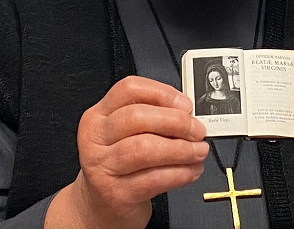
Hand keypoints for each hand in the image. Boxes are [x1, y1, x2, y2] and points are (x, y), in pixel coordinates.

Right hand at [46, 76, 208, 228]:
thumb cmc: (120, 164)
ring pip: (144, 148)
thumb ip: (153, 119)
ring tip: (198, 152)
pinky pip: (153, 179)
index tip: (185, 105)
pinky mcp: (115, 193)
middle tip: (197, 130)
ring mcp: (102, 165)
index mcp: (99, 115)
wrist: (102, 204)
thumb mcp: (126, 134)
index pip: (129, 89)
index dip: (162, 93)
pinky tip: (190, 171)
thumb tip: (189, 115)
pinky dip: (179, 174)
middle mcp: (95, 137)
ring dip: (181, 150)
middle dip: (176, 122)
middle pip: (137, 117)